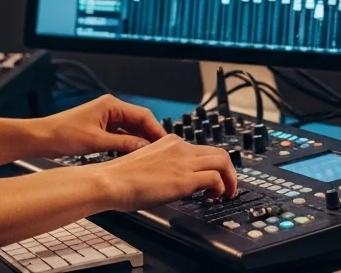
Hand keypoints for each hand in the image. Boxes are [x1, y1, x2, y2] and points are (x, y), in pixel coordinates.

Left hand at [34, 94, 166, 157]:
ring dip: (140, 140)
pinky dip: (129, 143)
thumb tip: (145, 148)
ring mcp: (106, 118)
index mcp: (111, 105)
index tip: (165, 143)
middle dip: (150, 135)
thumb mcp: (97, 141)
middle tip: (162, 152)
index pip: (143, 115)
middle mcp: (110, 108)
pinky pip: (121, 134)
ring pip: (131, 129)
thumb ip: (123, 143)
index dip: (155, 129)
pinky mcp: (101, 128)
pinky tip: (135, 154)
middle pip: (139, 121)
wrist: (42, 137)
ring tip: (152, 155)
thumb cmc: (63, 134)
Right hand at [90, 135, 237, 210]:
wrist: (111, 181)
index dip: (212, 164)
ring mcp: (183, 161)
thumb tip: (173, 181)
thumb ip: (164, 166)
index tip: (214, 177)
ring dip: (230, 179)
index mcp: (169, 142)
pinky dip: (221, 188)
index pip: (201, 149)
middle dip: (228, 170)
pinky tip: (212, 197)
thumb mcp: (147, 164)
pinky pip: (216, 178)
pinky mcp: (185, 178)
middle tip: (228, 186)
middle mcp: (179, 147)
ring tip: (226, 194)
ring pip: (223, 161)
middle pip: (219, 152)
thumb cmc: (120, 178)